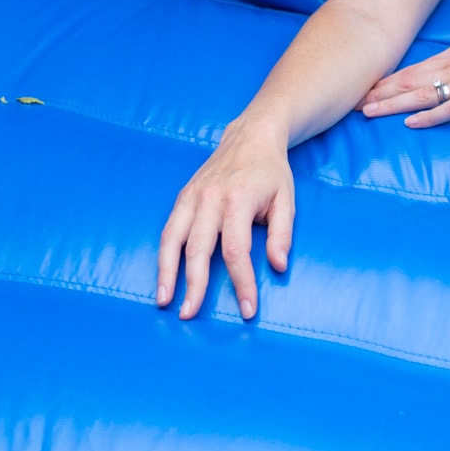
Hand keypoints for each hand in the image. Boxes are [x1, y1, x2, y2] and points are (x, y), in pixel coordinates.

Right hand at [157, 119, 294, 319]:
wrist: (250, 136)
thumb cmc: (271, 173)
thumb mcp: (287, 201)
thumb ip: (282, 235)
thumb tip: (277, 266)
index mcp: (239, 199)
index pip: (236, 250)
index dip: (241, 282)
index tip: (247, 309)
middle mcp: (210, 198)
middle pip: (198, 249)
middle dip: (194, 285)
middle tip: (190, 314)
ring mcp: (192, 196)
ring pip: (172, 239)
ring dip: (166, 272)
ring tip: (164, 300)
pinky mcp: (183, 197)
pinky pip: (168, 229)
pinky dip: (163, 255)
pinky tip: (163, 276)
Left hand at [361, 35, 449, 125]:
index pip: (417, 68)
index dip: (390, 78)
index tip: (368, 86)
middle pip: (411, 80)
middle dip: (381, 91)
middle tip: (354, 101)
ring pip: (422, 94)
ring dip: (393, 104)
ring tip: (369, 112)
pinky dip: (428, 117)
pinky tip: (410, 123)